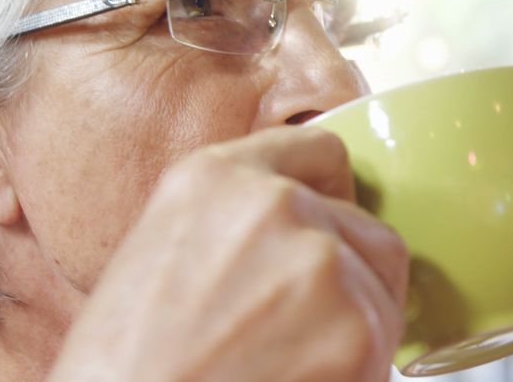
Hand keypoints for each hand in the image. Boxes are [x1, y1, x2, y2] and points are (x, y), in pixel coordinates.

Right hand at [49, 127, 408, 381]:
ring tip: (293, 366)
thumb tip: (299, 232)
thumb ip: (236, 224)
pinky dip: (358, 372)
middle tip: (308, 328)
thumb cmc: (125, 370)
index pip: (320, 152)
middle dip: (353, 276)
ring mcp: (322, 264)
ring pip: (383, 290)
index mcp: (216, 178)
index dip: (333, 197)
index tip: (333, 228)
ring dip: (357, 329)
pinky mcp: (358, 330)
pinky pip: (386, 346)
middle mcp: (277, 205)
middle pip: (366, 228)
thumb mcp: (159, 255)